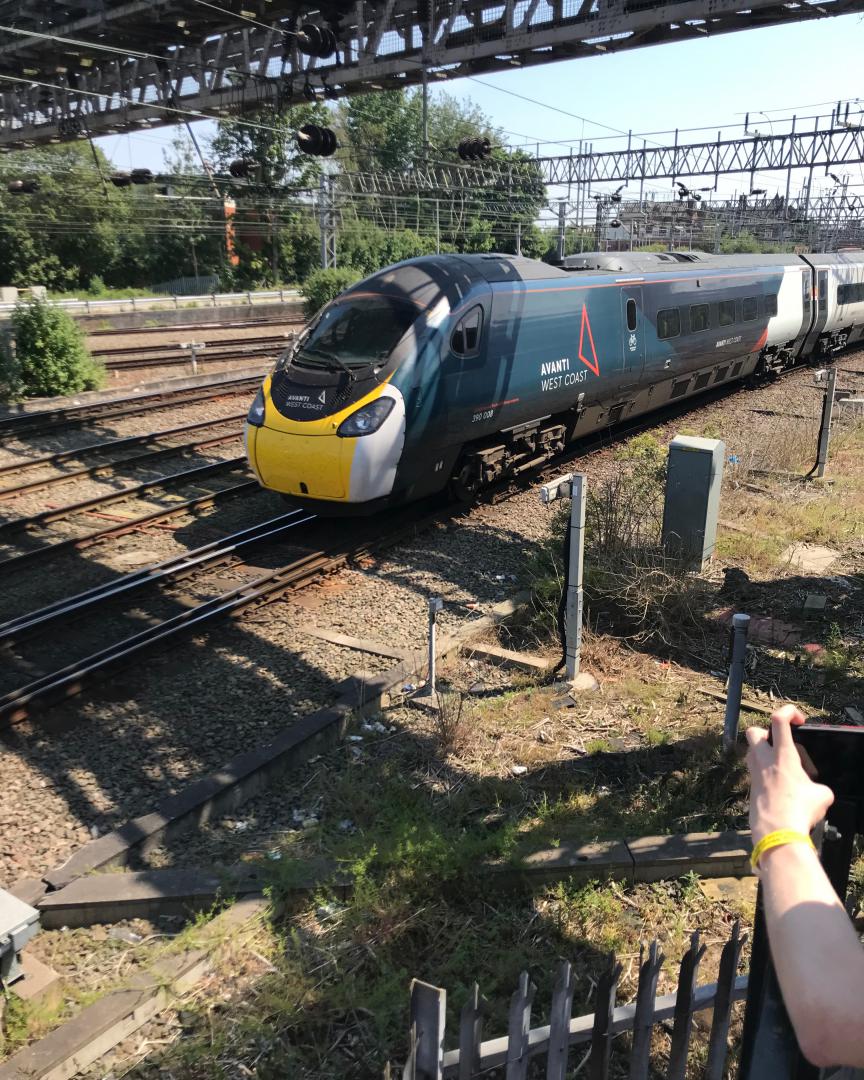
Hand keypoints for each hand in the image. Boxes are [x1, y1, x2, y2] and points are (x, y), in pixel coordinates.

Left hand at [745, 704, 833, 845]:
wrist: (776, 832)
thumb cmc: (798, 811)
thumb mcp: (822, 795)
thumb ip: (818, 786)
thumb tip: (815, 791)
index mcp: (782, 755)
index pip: (778, 719)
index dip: (788, 711)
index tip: (799, 720)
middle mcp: (764, 760)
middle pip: (754, 731)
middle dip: (767, 732)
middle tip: (783, 746)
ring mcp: (754, 773)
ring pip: (752, 751)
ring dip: (766, 754)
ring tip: (784, 769)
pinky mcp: (751, 787)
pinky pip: (755, 772)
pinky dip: (766, 774)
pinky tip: (780, 788)